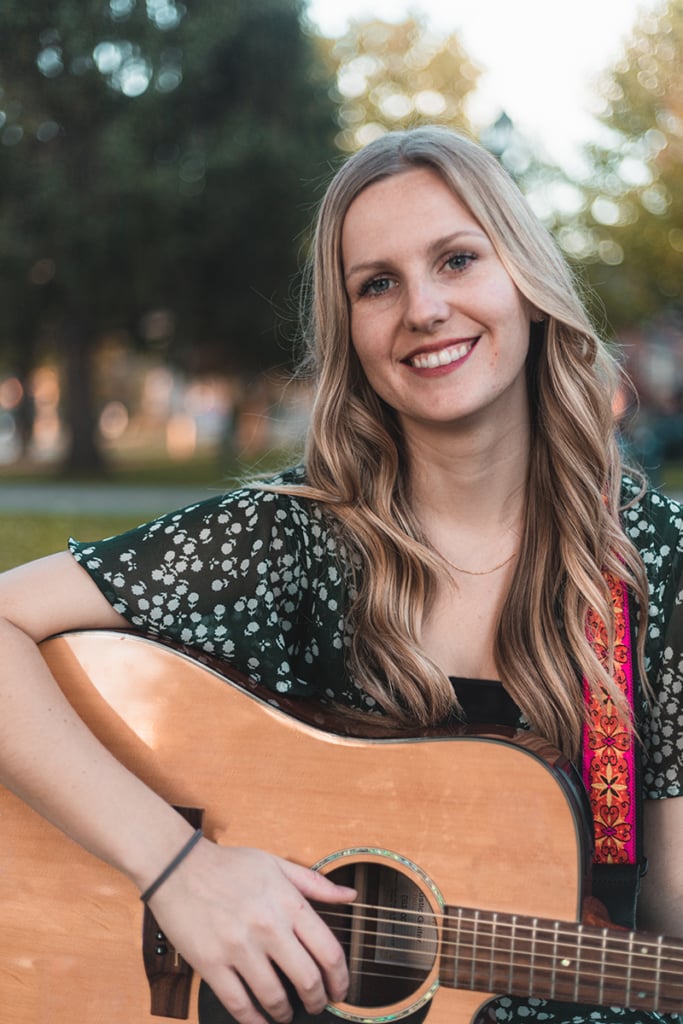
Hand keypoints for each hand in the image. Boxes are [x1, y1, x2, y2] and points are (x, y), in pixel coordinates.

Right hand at [147, 840, 355, 1023]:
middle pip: (308, 980)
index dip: (341, 978)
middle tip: (316, 1006)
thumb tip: (350, 896)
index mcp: (288, 903)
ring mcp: (239, 947)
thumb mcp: (276, 864)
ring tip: (287, 1014)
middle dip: (317, 1001)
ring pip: (275, 997)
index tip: (340, 989)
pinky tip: (260, 1021)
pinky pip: (239, 1004)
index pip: (329, 951)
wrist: (177, 865)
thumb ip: (315, 883)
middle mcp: (268, 927)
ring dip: (286, 1014)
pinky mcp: (212, 964)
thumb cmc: (228, 864)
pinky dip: (254, 1020)